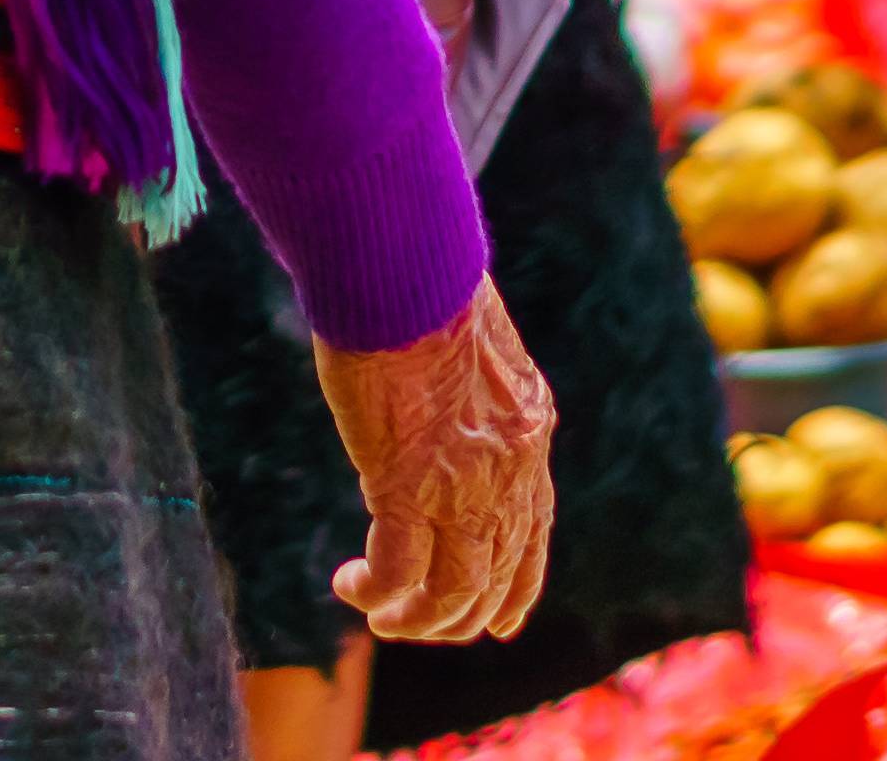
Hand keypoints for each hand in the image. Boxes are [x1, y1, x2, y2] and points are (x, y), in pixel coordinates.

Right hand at [319, 284, 554, 644]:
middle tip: (410, 620)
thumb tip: (440, 407)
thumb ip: (471, 393)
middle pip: (495, 578)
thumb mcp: (474, 345)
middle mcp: (510, 469)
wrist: (404, 266)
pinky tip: (352, 587)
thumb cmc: (422, 283)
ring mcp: (462, 485)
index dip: (516, 587)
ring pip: (451, 592)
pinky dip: (375, 592)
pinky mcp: (404, 486)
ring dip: (415, 618)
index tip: (498, 620)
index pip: (534, 533)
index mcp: (530, 430)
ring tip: (378, 615)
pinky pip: (397, 571)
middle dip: (455, 615)